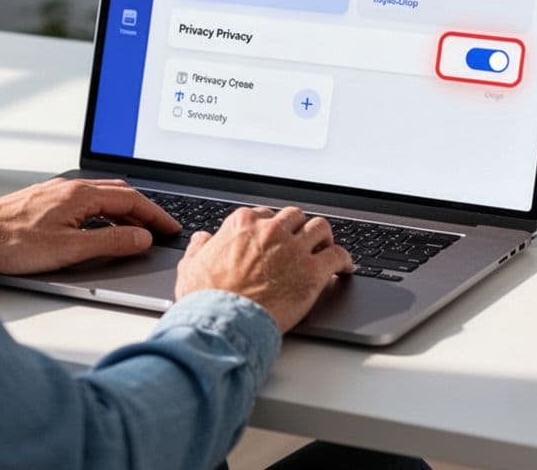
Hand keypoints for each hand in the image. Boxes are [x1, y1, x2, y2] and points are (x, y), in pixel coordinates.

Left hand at [0, 178, 179, 275]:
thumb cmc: (11, 243)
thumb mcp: (70, 249)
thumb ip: (111, 243)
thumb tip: (141, 238)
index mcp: (80, 194)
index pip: (131, 200)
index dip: (155, 215)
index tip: (169, 227)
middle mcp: (69, 187)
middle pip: (119, 194)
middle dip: (143, 210)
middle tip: (159, 228)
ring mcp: (56, 192)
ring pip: (101, 196)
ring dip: (123, 211)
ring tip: (135, 230)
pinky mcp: (44, 201)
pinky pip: (85, 201)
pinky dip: (103, 212)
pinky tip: (99, 227)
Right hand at [175, 206, 353, 332]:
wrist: (223, 322)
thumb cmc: (206, 299)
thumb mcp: (190, 267)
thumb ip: (199, 248)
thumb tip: (203, 239)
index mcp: (243, 224)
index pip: (266, 215)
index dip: (272, 228)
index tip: (275, 239)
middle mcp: (271, 230)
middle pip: (295, 217)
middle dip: (299, 229)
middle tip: (302, 243)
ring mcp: (294, 249)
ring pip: (320, 228)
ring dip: (324, 238)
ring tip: (325, 249)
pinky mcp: (313, 271)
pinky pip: (338, 255)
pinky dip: (344, 260)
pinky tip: (345, 267)